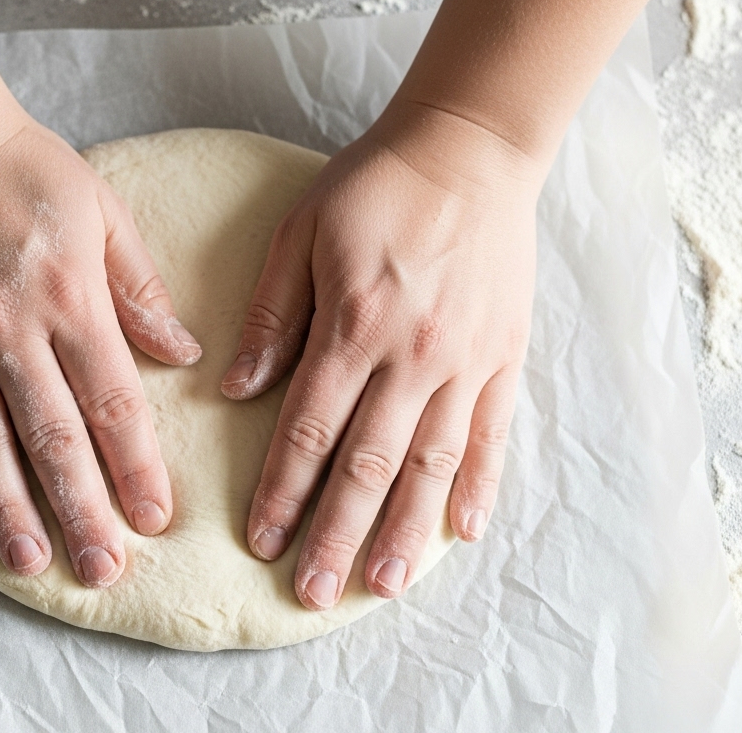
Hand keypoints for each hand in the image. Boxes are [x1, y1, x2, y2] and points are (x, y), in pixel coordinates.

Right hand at [0, 89, 201, 587]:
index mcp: (69, 294)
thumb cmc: (26, 169)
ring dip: (8, 506)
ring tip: (32, 562)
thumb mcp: (104, 213)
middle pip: (51, 435)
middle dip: (81, 508)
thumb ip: (141, 291)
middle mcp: (8, 324)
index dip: (135, 466)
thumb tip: (185, 355)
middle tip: (103, 569)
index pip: (111, 401)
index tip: (155, 518)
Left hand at [223, 104, 541, 609]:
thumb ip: (270, 316)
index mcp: (354, 325)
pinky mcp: (506, 357)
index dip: (282, 492)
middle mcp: (413, 356)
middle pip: (367, 465)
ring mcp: (466, 362)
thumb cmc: (376, 185)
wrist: (471, 148)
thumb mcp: (301, 233)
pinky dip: (478, 487)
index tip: (261, 542)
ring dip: (401, 531)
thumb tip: (235, 389)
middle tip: (311, 592)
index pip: (309, 429)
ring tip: (378, 585)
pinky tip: (461, 533)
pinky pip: (493, 435)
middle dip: (334, 534)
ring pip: (430, 465)